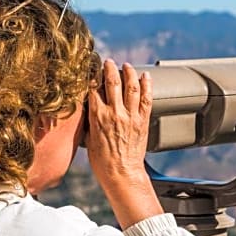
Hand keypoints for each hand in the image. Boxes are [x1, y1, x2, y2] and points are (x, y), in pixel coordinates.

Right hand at [85, 59, 163, 227]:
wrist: (121, 173)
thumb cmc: (102, 161)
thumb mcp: (89, 138)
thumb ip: (90, 121)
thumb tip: (89, 109)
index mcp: (97, 116)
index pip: (93, 89)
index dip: (92, 76)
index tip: (91, 69)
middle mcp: (114, 113)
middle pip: (112, 82)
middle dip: (110, 68)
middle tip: (108, 62)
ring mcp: (130, 116)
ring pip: (131, 86)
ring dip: (128, 72)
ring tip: (126, 65)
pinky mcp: (142, 121)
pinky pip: (146, 98)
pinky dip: (147, 85)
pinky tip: (145, 77)